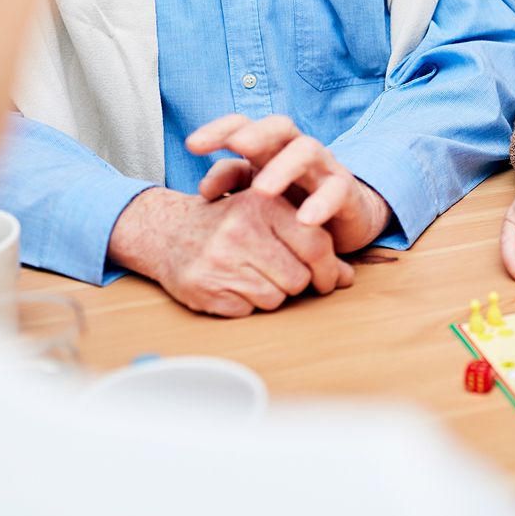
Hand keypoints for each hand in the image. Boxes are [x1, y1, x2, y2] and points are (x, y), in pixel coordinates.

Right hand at [105, 186, 351, 316]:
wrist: (168, 232)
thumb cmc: (230, 223)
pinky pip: (249, 311)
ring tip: (251, 274)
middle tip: (278, 273)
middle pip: (299, 278)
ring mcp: (221, 260)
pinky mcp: (205, 287)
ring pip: (276, 299)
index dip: (328, 269)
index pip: (316, 244)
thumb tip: (346, 277)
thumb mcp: (269, 216)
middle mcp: (242, 229)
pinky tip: (232, 284)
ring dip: (271, 294)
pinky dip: (246, 305)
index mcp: (263, 204)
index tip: (328, 279)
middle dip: (295, 283)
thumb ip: (310, 240)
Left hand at [185, 114, 391, 251]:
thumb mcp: (255, 194)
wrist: (342, 220)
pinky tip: (304, 220)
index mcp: (269, 147)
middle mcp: (296, 149)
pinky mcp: (347, 190)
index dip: (218, 129)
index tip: (192, 145)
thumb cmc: (291, 202)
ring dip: (284, 167)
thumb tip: (204, 190)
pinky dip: (322, 203)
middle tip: (237, 145)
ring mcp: (323, 166)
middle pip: (278, 126)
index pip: (243, 125)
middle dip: (256, 133)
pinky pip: (337, 189)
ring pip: (307, 150)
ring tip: (262, 191)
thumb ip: (230, 183)